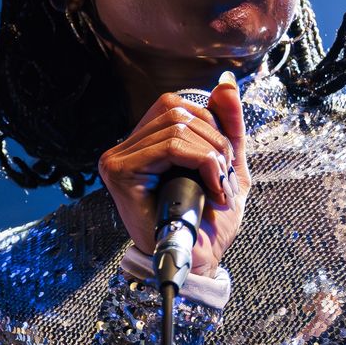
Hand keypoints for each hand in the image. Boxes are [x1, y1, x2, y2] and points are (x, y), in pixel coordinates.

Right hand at [96, 75, 251, 277]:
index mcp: (145, 144)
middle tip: (223, 179)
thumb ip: (227, 125)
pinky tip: (210, 190)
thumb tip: (226, 83)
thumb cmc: (208, 222)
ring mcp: (118, 159)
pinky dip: (202, 163)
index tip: (224, 164)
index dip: (210, 124)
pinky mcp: (120, 172)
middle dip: (214, 142)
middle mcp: (126, 148)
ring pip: (176, 127)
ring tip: (218, 189)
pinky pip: (169, 146)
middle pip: (177, 111)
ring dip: (211, 157)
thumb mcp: (226, 164)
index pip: (177, 107)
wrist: (200, 260)